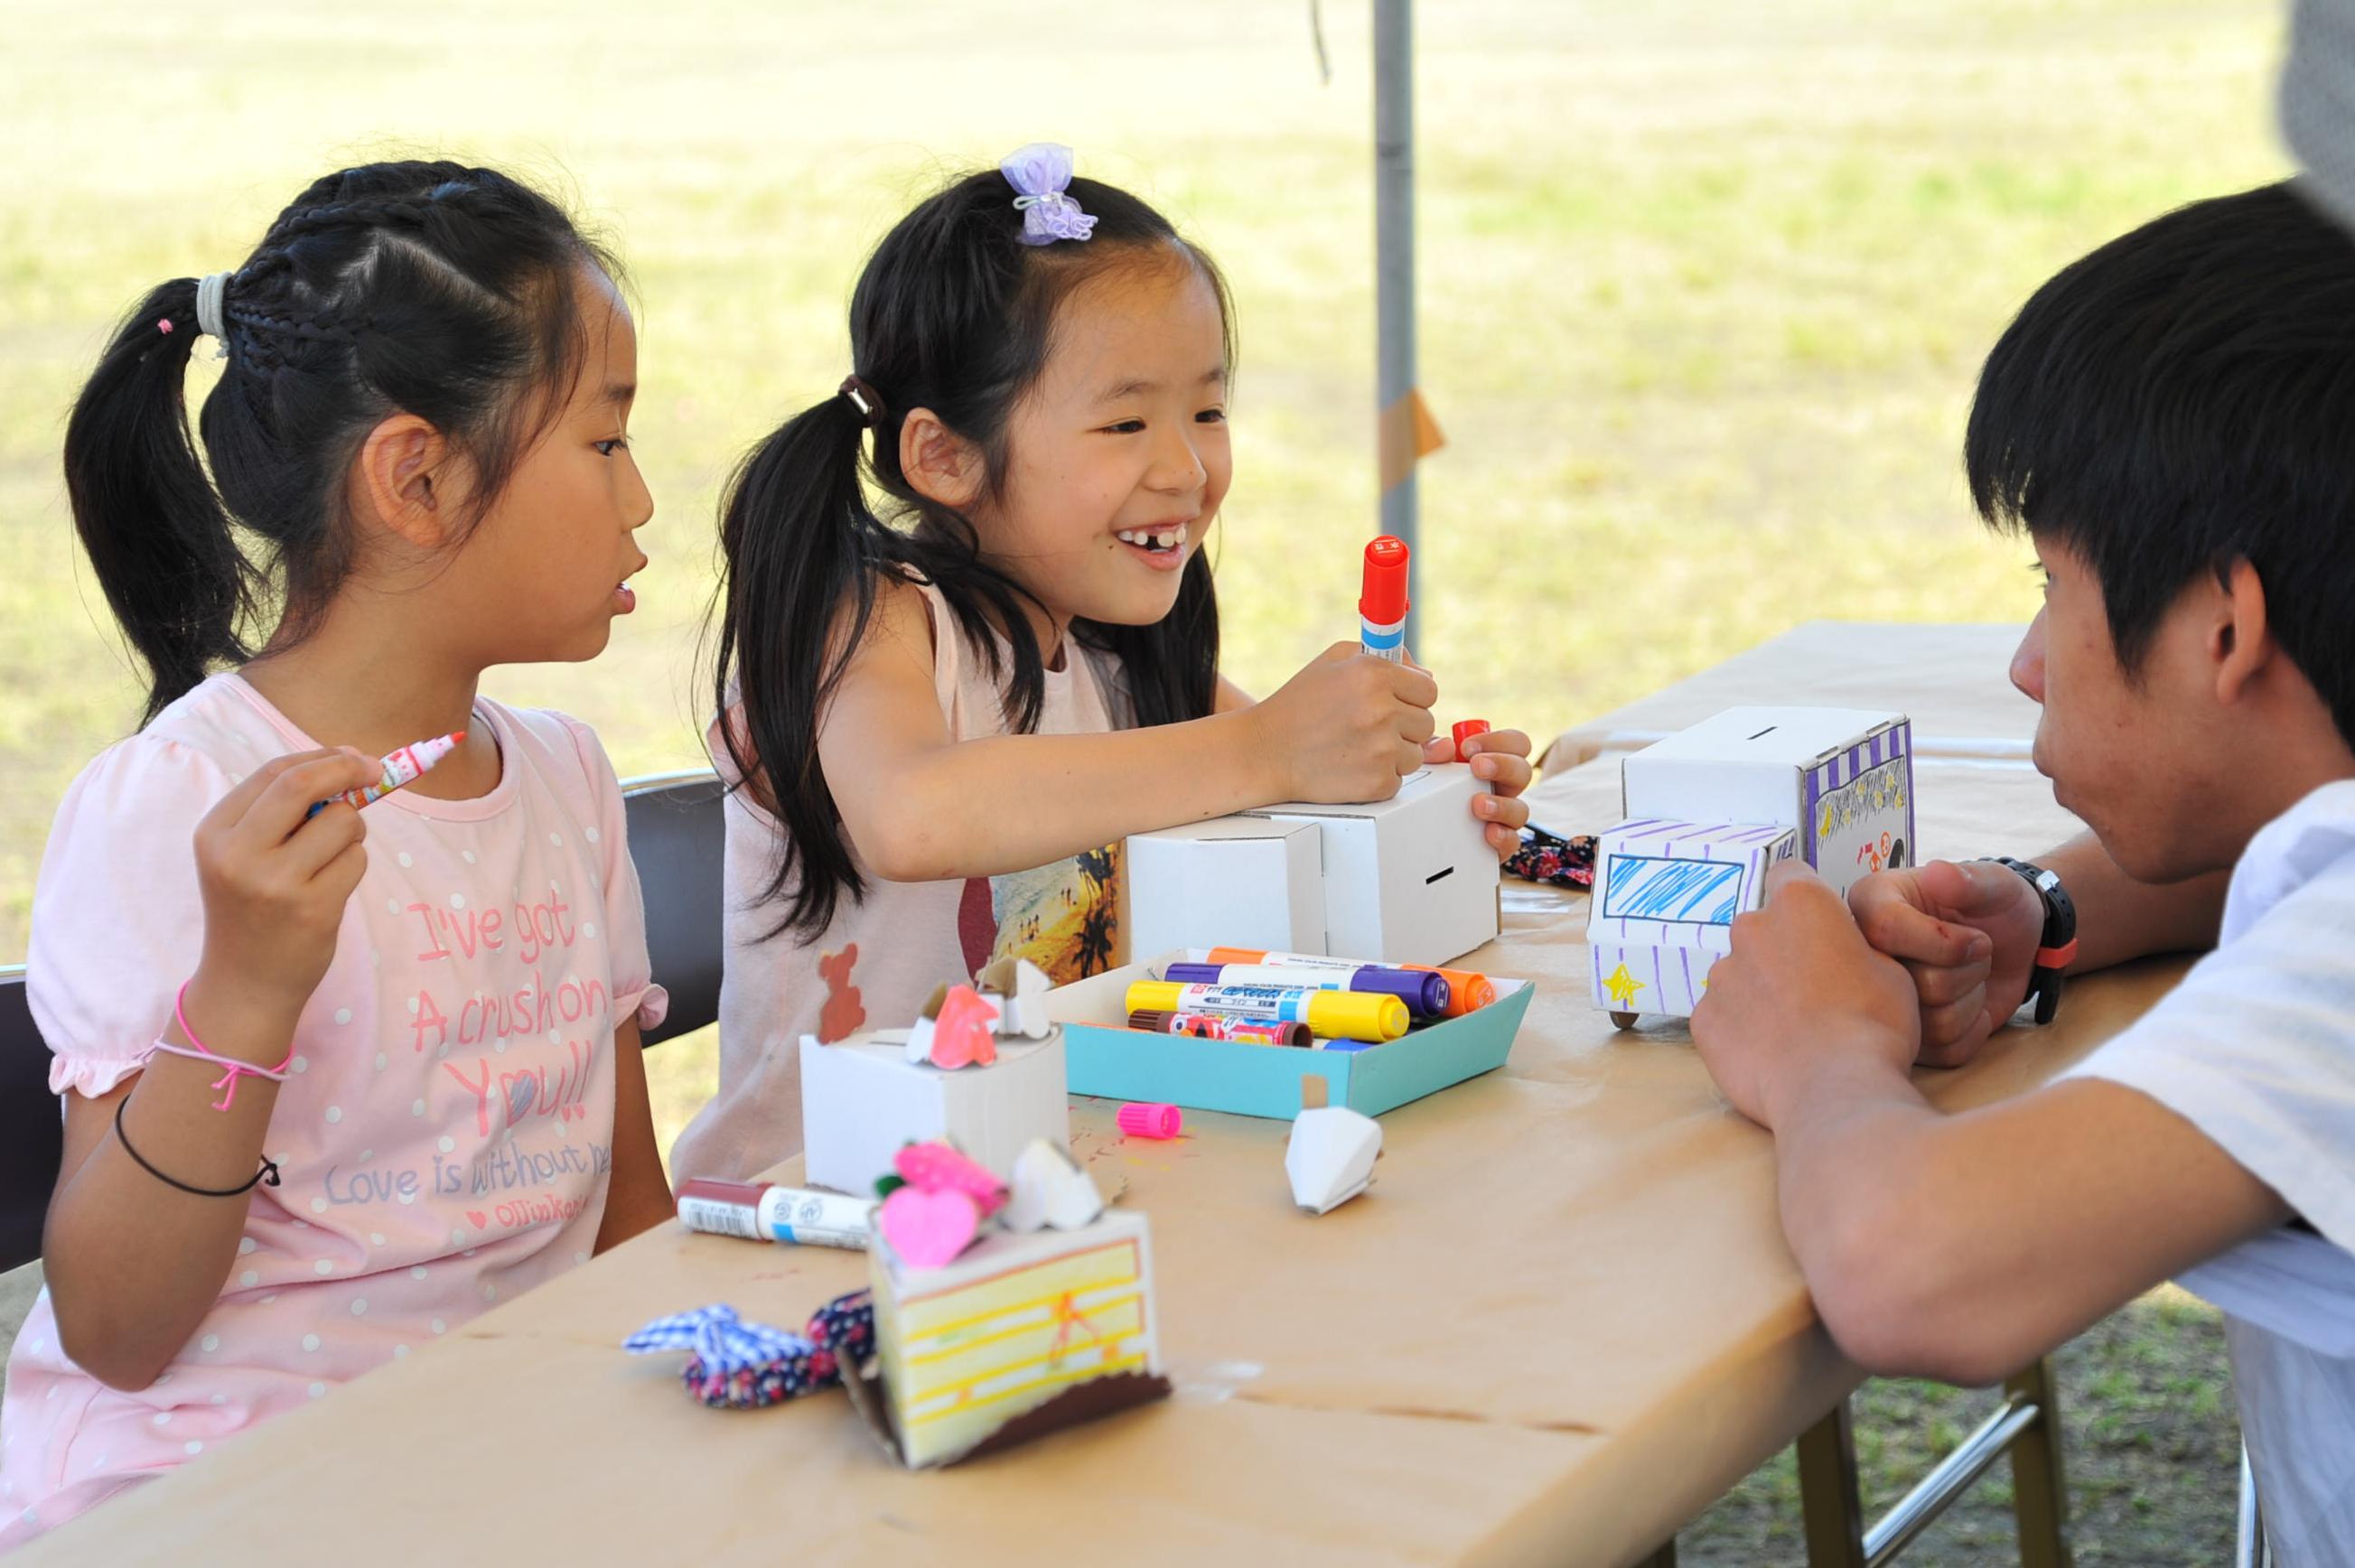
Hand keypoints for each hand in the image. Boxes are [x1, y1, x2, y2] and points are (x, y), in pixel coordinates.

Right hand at [191, 748, 379, 1027]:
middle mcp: (239, 855)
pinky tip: (331, 889)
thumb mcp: (245, 854)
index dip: (322, 757)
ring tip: (331, 859)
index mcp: (215, 833)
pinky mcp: (312, 909)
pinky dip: (354, 865)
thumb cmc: (252, 908)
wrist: (245, 983)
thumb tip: (353, 759)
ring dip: (352, 831)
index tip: (354, 756)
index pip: (274, 772)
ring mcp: (275, 883)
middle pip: (302, 784)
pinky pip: (357, 860)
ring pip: (342, 822)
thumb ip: (285, 809)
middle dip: (347, 768)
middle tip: (376, 771)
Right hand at [1252, 642, 1436, 803]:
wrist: (1265, 751)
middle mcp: (1381, 710)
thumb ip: (1383, 656)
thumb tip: (1423, 674)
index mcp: (1374, 674)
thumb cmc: (1299, 704)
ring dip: (1394, 752)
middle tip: (1370, 726)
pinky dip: (1379, 776)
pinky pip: (1399, 779)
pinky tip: (1351, 765)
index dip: (1413, 696)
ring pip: (1416, 753)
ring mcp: (1381, 749)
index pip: (1429, 688)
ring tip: (1358, 746)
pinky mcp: (1377, 782)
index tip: (1397, 702)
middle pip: (1426, 722)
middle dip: (1404, 724)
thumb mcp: (1335, 660)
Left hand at [1425, 727, 1532, 856]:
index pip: (1516, 744)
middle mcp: (1503, 789)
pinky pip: (1512, 842)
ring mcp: (1504, 818)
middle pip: (1523, 772)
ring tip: (1478, 804)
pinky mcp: (1497, 845)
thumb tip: (1446, 746)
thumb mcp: (1428, 766)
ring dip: (1502, 805)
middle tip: (1476, 767)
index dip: (1499, 741)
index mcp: (1493, 765)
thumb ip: (1432, 749)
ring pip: (1521, 809)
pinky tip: (1488, 833)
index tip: (1468, 748)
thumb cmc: (1430, 791)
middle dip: (1503, 765)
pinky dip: (1503, 837)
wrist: (1419, 833)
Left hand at [1690, 860, 1920, 1129]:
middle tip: (1812, 991)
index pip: (1791, 874)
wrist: (1833, 1087)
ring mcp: (1721, 974)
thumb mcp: (1891, 971)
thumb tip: (1843, 950)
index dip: (1806, 898)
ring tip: (1792, 1030)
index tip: (1819, 925)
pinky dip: (1740, 1029)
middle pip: (1762, 928)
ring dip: (1759, 992)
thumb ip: (1856, 947)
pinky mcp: (1703, 1017)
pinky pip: (1721, 1014)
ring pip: (1739, 973)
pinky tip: (1770, 1053)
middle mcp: (1751, 928)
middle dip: (1781, 951)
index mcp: (1801, 903)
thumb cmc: (1874, 1024)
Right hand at [1849, 860, 2044, 1065]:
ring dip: (1972, 1000)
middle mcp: (1867, 954)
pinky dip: (1975, 1030)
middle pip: (1912, 986)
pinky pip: (1945, 1051)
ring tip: (1974, 975)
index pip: (1883, 930)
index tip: (1975, 938)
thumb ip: (1968, 879)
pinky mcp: (1910, 1036)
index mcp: (1871, 903)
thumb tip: (1938, 873)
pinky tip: (1974, 1004)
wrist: (2018, 943)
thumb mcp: (1993, 883)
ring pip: (1931, 1023)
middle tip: (1978, 952)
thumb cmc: (1997, 904)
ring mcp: (1885, 999)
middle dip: (1966, 972)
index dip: (1940, 943)